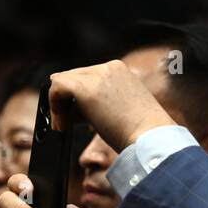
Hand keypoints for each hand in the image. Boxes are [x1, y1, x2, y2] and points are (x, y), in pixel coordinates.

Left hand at [47, 59, 174, 151]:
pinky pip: (56, 88)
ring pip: (62, 81)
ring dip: (59, 104)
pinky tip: (62, 125)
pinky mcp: (84, 88)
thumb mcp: (125, 111)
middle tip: (68, 124)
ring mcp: (97, 76)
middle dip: (68, 101)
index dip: (79, 98)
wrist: (152, 139)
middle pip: (74, 77)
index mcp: (121, 71)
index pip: (88, 76)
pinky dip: (54, 107)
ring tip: (64, 126)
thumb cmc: (143, 134)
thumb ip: (104, 103)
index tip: (79, 119)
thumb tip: (77, 109)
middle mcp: (109, 68)